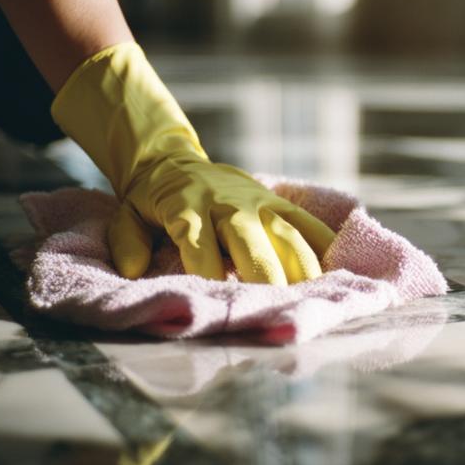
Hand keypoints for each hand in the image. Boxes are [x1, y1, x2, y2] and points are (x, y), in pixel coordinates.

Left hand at [51, 42, 334, 283]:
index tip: (216, 304)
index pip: (197, 242)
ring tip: (313, 296)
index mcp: (185, 207)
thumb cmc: (151, 201)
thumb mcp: (126, 215)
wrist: (173, 160)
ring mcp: (257, 201)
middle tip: (276, 304)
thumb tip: (134, 269)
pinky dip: (324, 243)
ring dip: (301, 266)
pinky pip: (306, 222)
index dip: (206, 271)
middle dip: (263, 273)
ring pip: (285, 234)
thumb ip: (127, 242)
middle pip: (249, 239)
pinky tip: (337, 270)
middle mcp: (226, 203)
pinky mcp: (277, 202)